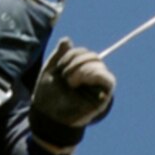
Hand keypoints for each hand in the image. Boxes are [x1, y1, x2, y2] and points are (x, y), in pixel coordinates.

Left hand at [30, 38, 115, 154]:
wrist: (46, 114)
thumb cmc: (48, 95)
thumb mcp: (51, 70)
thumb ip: (59, 55)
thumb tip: (67, 39)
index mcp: (80, 70)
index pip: (84, 52)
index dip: (72, 54)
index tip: (59, 67)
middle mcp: (91, 77)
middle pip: (93, 55)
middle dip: (75, 61)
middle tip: (64, 77)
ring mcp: (98, 86)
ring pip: (98, 64)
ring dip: (80, 69)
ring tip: (70, 83)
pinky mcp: (103, 97)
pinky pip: (108, 79)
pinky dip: (93, 75)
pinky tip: (79, 82)